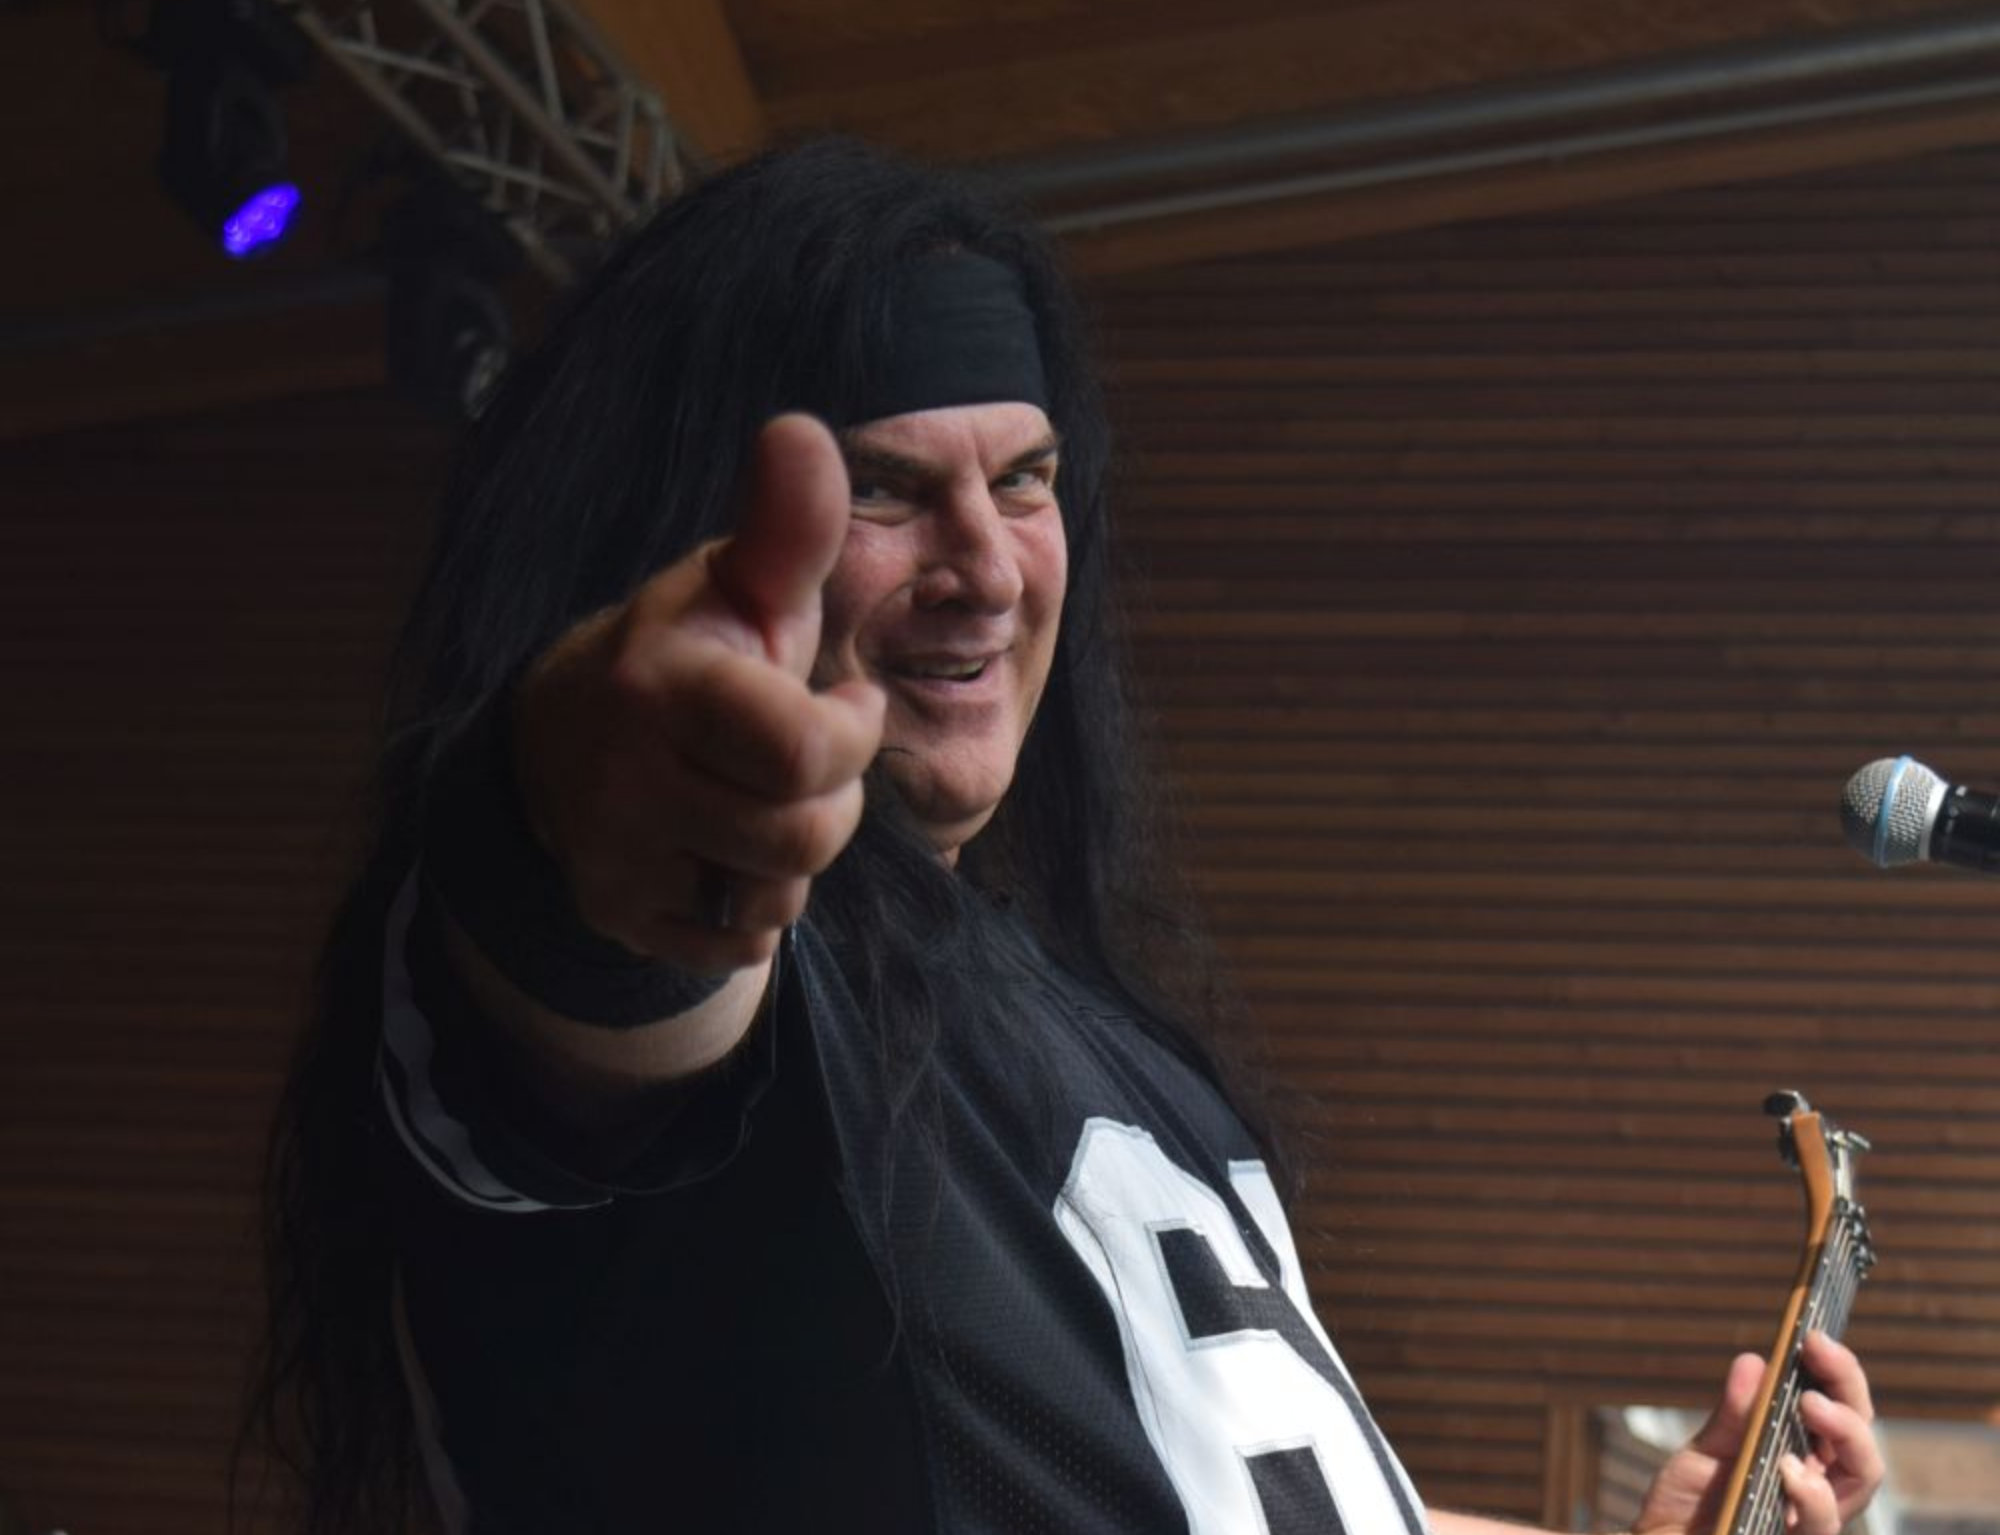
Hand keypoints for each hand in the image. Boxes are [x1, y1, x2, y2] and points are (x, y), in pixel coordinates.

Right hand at [513, 413, 884, 973]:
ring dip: (794, 860)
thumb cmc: (693, 656)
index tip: (843, 706)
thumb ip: (786, 528)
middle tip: (806, 764)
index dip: (850, 737)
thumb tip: (802, 431)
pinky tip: (723, 854)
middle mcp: (627, 776)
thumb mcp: (740, 588)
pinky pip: (735, 950)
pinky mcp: (618, 916)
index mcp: (664, 684)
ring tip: (761, 805)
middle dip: (830, 803)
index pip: (801, 754)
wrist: (564, 742)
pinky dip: (751, 911)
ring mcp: (615, 855)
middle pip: (803, 839)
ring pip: (774, 900)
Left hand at [1633, 1332, 1882, 1534]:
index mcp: (1805, 1461)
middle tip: (1817, 1363)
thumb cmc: (1690, 1507)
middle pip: (1862, 1446)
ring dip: (1844, 1435)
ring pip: (1860, 1483)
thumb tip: (1755, 1362)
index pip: (1842, 1415)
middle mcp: (1820, 1494)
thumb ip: (1734, 1416)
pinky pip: (1820, 1527)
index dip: (1838, 1375)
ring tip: (1810, 1405)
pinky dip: (1813, 1498)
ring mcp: (1811, 1524)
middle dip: (1847, 1398)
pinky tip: (1791, 1471)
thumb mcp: (1706, 1453)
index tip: (1814, 1336)